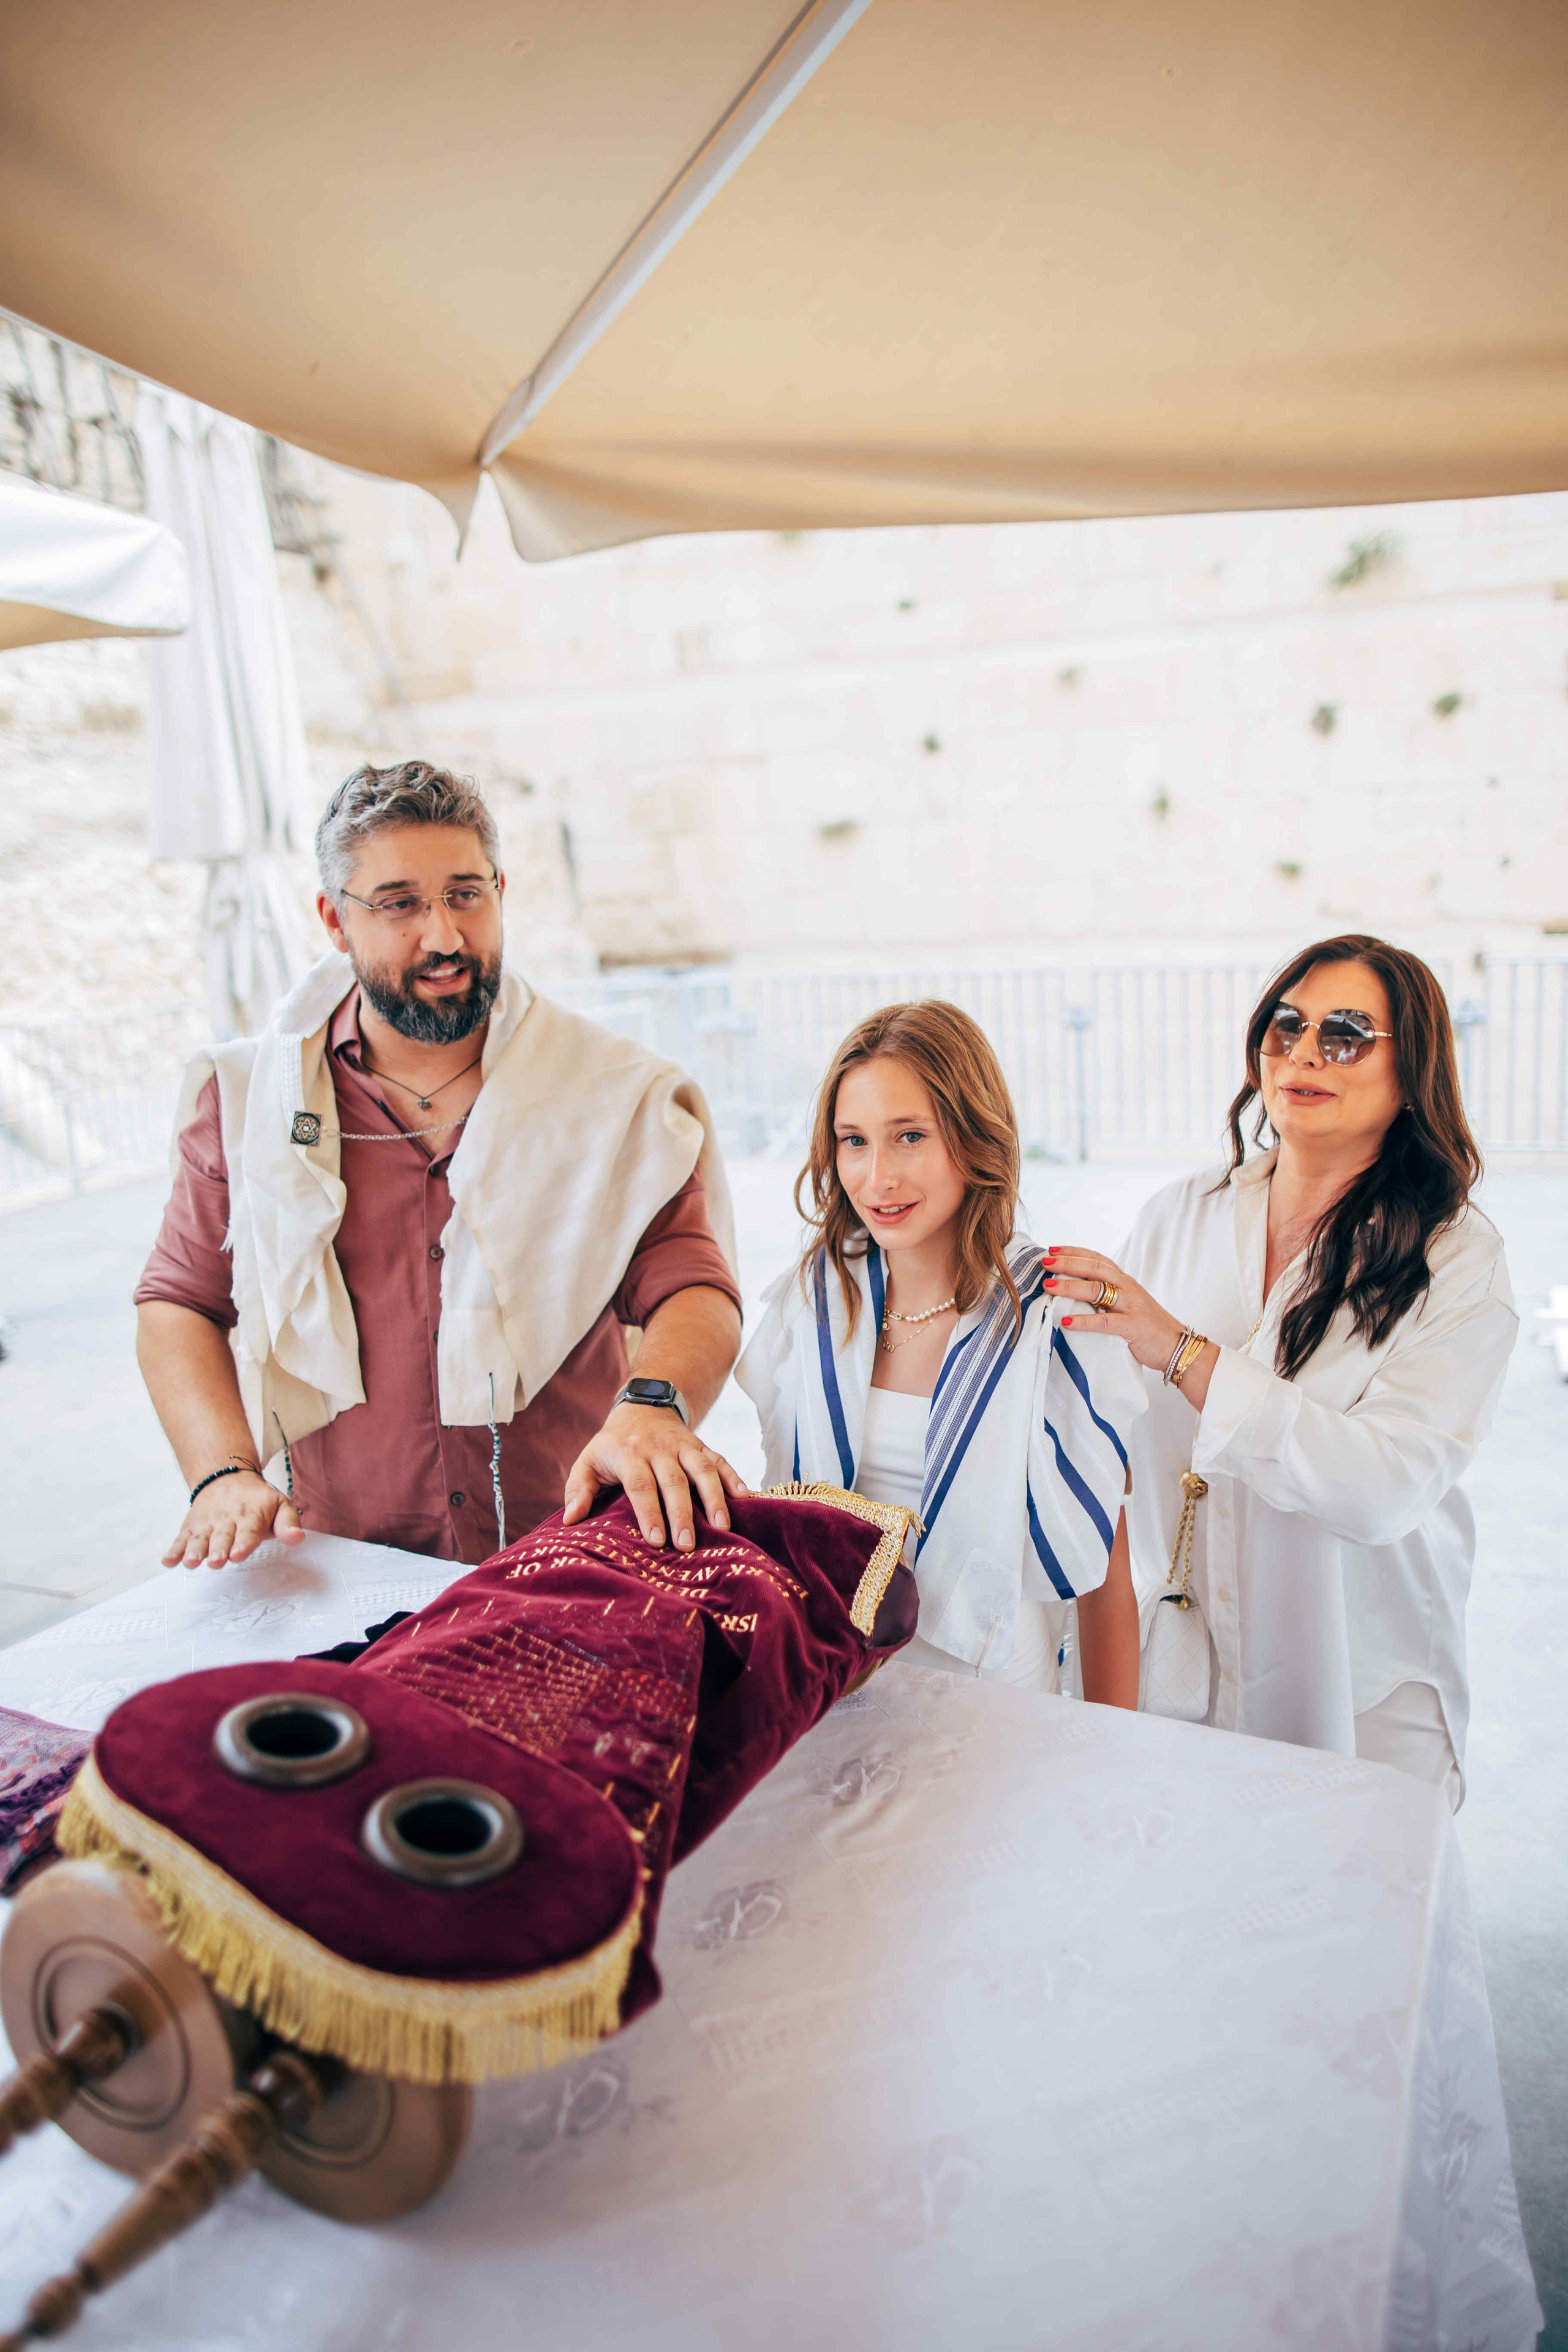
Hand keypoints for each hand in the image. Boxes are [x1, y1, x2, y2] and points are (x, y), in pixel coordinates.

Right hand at [163, 1471, 303, 1569]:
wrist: (227, 1477)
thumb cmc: (257, 1500)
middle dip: (218, 1549)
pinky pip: (181, 1538)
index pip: (248, 1531)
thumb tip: (297, 1539)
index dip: (243, 1543)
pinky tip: (167, 1561)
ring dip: (194, 1550)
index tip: (238, 1555)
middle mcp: (227, 1520)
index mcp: (250, 1515)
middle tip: (215, 1561)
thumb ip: (288, 1523)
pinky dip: (173, 1550)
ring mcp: (207, 1524)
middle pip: (222, 1537)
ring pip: (200, 1538)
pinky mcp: (191, 1527)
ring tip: (190, 1562)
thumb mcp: (280, 1505)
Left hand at [562, 1404, 748, 1551]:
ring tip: (722, 1527)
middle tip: (686, 1545)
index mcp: (629, 1454)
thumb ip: (577, 1489)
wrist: (643, 1406)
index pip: (640, 1485)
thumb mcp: (588, 1460)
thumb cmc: (612, 1445)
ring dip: (714, 1498)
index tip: (655, 1540)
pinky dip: (734, 1478)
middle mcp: (659, 1449)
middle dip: (681, 1514)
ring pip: (702, 1470)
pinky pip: (720, 1461)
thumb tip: (570, 1520)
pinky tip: (745, 1498)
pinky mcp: (701, 1446)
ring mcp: (684, 1446)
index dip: (648, 1512)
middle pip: (674, 1481)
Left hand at [1042, 1248, 1186, 1375]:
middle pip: (1094, 1269)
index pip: (1097, 1259)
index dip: (1074, 1252)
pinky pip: (1105, 1322)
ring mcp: (1131, 1306)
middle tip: (1045, 1263)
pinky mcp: (1133, 1327)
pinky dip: (1083, 1321)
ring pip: (1097, 1290)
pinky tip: (1066, 1321)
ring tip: (1049, 1286)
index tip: (1052, 1249)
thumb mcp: (1127, 1304)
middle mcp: (1127, 1288)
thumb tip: (1074, 1291)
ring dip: (1070, 1287)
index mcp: (1124, 1281)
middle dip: (1067, 1263)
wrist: (1177, 1345)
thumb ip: (1106, 1296)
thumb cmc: (1147, 1326)